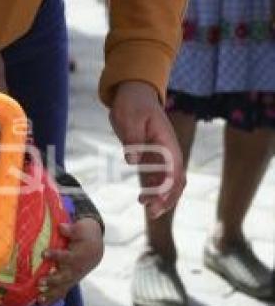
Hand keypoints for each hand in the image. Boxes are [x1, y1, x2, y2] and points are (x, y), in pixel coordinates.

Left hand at [38, 219, 103, 305]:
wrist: (96, 248)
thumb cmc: (85, 235)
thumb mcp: (81, 228)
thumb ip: (71, 229)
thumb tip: (62, 227)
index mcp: (78, 255)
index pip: (66, 256)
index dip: (55, 256)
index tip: (44, 253)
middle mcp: (76, 269)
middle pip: (64, 276)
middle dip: (52, 280)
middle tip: (40, 282)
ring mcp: (73, 277)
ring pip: (62, 287)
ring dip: (51, 294)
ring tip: (39, 300)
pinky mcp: (70, 282)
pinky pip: (61, 292)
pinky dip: (52, 299)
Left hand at [109, 81, 185, 218]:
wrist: (133, 94)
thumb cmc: (132, 103)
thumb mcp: (130, 117)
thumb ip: (132, 139)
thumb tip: (132, 161)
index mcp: (167, 141)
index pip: (173, 168)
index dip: (168, 184)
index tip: (158, 198)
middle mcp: (168, 150)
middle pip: (175, 179)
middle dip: (167, 197)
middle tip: (152, 212)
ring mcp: (160, 155)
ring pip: (167, 181)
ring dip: (160, 197)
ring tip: (148, 210)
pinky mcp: (150, 157)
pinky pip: (156, 177)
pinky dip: (152, 190)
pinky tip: (143, 200)